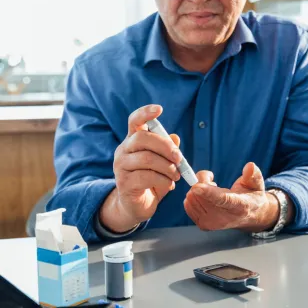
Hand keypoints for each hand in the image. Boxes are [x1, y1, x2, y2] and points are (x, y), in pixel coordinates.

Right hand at [100, 104, 181, 232]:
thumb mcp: (163, 163)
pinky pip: (146, 177)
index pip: (134, 121)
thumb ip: (168, 150)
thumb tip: (175, 138)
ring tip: (177, 175)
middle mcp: (123, 150)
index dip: (145, 113)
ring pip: (146, 159)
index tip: (159, 109)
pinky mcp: (124, 183)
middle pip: (142, 138)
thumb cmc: (151, 179)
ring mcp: (121, 167)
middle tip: (179, 158)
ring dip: (167, 167)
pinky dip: (163, 180)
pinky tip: (170, 185)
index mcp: (132, 140)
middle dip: (165, 146)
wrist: (136, 205)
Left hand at [184, 163, 280, 231]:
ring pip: (192, 199)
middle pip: (201, 197)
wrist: (250, 216)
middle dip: (203, 182)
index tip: (196, 186)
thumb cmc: (251, 196)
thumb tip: (249, 166)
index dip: (208, 192)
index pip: (222, 199)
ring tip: (212, 190)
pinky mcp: (203, 225)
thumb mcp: (256, 184)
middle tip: (213, 181)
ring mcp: (212, 224)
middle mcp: (225, 218)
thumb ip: (253, 175)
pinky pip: (188, 204)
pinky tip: (205, 197)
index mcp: (240, 206)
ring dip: (198, 189)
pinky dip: (193, 196)